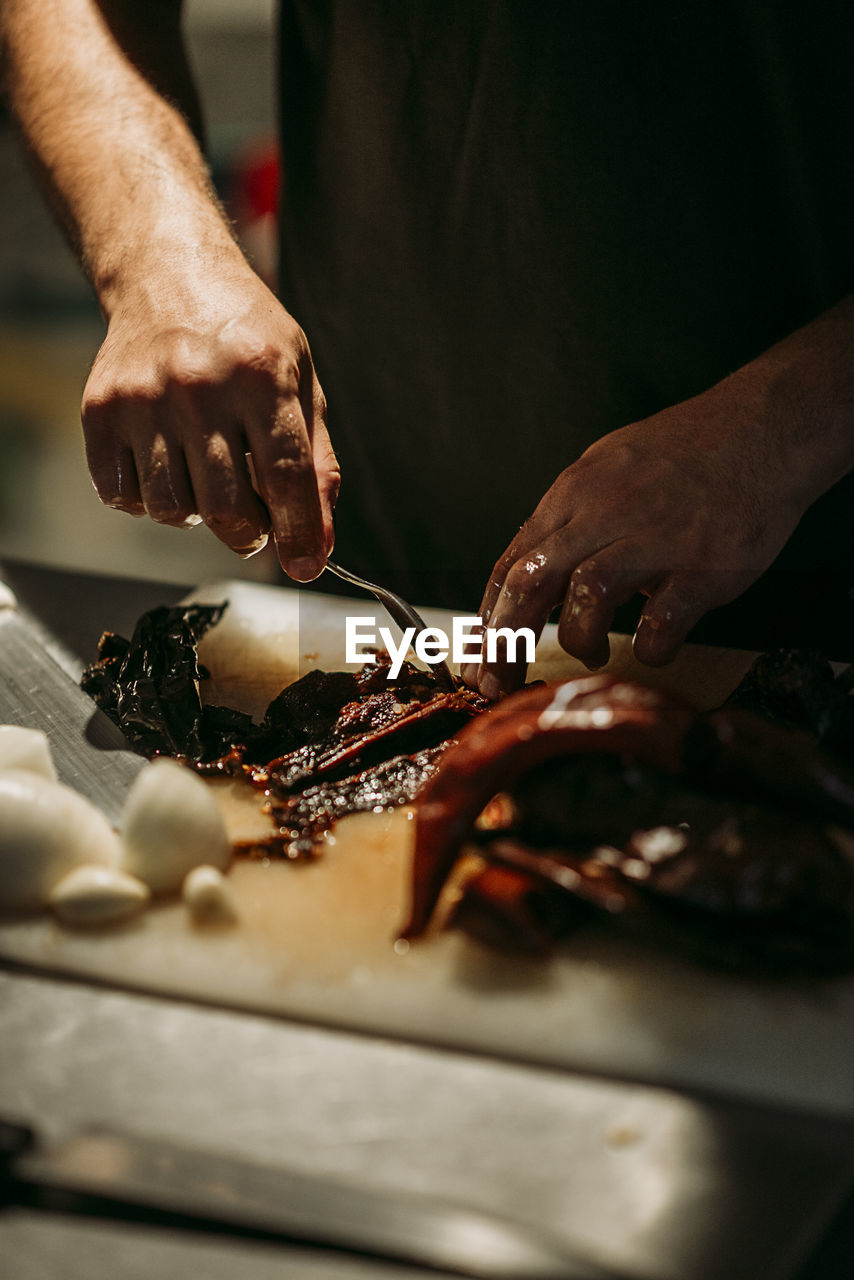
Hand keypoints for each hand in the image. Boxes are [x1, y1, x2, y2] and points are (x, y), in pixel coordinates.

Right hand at [82, 263, 338, 579]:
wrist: (168, 277)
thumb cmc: (246, 335)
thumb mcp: (300, 382)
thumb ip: (316, 464)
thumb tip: (320, 543)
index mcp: (263, 375)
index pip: (286, 479)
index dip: (299, 534)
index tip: (304, 565)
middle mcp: (200, 386)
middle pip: (228, 507)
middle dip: (250, 534)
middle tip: (255, 523)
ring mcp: (144, 399)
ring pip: (173, 510)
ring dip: (198, 515)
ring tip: (209, 479)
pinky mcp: (100, 411)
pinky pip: (124, 496)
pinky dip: (149, 499)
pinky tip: (168, 466)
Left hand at [461, 378, 807, 696]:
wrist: (762, 429)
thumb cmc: (682, 453)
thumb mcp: (605, 469)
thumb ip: (566, 521)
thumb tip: (526, 573)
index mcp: (574, 493)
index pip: (511, 564)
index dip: (487, 620)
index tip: (476, 661)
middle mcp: (606, 513)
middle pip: (532, 582)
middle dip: (505, 642)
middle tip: (498, 683)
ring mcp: (655, 538)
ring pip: (586, 596)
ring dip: (577, 639)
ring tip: (590, 652)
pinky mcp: (704, 565)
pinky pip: (662, 621)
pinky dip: (649, 647)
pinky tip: (651, 649)